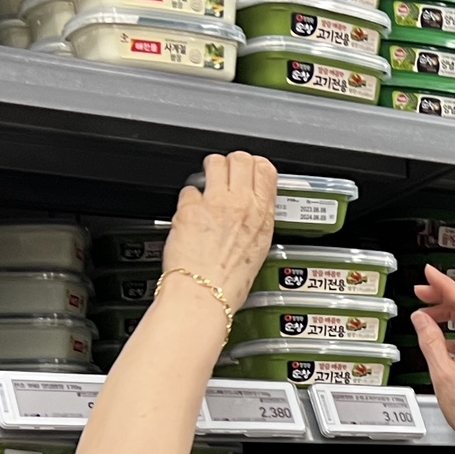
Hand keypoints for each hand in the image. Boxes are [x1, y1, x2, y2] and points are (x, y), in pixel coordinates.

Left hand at [163, 152, 275, 314]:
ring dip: (209, 171)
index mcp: (263, 215)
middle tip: (225, 175)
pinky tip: (190, 212)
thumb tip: (251, 209)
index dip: (254, 166)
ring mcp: (215, 203)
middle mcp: (241, 204)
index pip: (265, 169)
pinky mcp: (189, 207)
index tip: (248, 171)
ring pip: (214, 163)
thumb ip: (256, 221)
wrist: (204, 294)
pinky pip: (189, 189)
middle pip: (240, 159)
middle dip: (231, 163)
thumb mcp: (259, 249)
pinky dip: (189, 199)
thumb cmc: (230, 282)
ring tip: (207, 184)